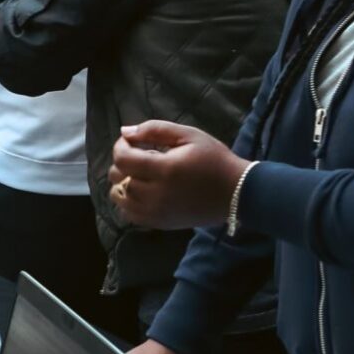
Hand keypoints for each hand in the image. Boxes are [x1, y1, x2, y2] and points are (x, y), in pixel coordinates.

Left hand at [108, 120, 245, 230]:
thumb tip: (124, 131)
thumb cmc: (214, 160)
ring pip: (118, 197)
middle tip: (143, 156)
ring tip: (142, 175)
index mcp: (164, 170)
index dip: (121, 146)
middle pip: (118, 178)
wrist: (236, 193)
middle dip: (124, 162)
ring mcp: (155, 213)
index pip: (122, 159)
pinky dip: (129, 201)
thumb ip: (155, 130)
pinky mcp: (158, 224)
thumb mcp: (189, 135)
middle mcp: (155, 195)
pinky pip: (128, 214)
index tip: (132, 141)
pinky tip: (144, 191)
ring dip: (123, 183)